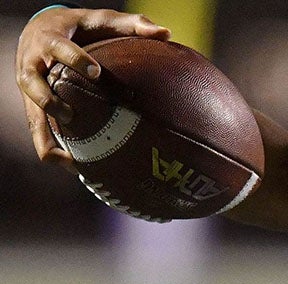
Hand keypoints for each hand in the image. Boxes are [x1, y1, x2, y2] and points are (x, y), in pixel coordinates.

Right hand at [14, 7, 170, 168]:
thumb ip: (133, 24)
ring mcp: (29, 89)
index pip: (59, 49)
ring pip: (32, 116)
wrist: (37, 31)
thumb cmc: (79, 27)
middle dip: (49, 100)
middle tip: (70, 116)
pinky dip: (53, 150)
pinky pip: (38, 132)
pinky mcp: (31, 106)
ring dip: (47, 137)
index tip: (95, 72)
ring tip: (72, 159)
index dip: (74, 60)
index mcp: (49, 41)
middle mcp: (32, 66)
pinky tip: (77, 168)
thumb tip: (167, 34)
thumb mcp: (101, 20)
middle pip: (33, 84)